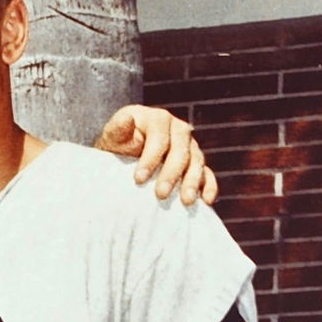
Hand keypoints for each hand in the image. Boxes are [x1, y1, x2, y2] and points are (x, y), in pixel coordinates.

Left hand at [95, 104, 217, 206]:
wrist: (124, 159)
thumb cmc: (118, 147)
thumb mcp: (113, 137)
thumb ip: (118, 129)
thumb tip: (126, 120)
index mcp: (158, 119)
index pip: (159, 137)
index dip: (151, 157)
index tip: (138, 179)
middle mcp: (178, 130)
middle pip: (181, 149)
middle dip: (172, 173)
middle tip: (161, 194)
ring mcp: (190, 146)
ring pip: (197, 161)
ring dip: (192, 181)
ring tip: (185, 201)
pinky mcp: (196, 164)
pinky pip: (207, 173)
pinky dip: (209, 186)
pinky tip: (207, 201)